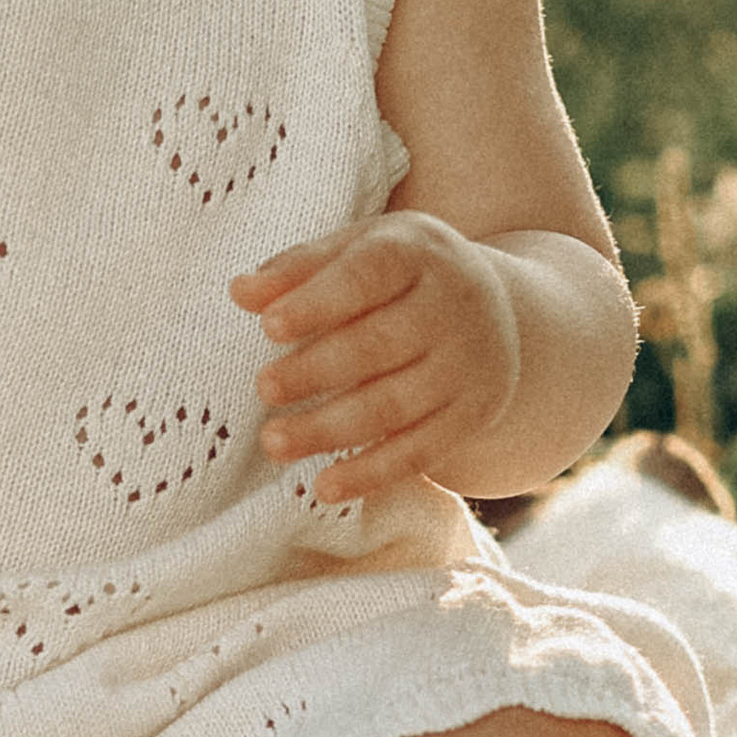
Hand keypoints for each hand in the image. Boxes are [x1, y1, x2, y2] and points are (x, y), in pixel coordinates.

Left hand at [231, 215, 520, 503]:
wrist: (496, 311)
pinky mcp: (475, 413)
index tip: (269, 326)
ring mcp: (468, 364)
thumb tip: (240, 292)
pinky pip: (421, 450)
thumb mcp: (358, 250)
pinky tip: (325, 487)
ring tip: (274, 443)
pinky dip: (371, 473)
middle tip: (264, 389)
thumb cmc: (401, 276)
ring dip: (330, 429)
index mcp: (418, 253)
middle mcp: (452, 306)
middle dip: (317, 371)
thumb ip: (299, 268)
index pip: (366, 275)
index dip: (317, 302)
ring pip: (395, 405)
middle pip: (379, 344)